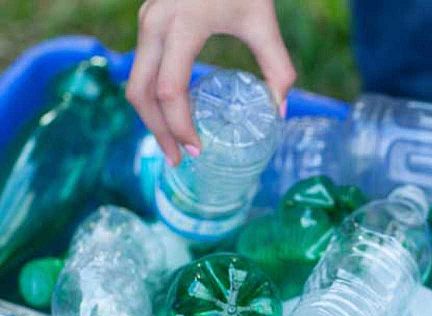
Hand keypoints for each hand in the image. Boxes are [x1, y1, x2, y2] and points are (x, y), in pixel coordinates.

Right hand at [126, 0, 295, 165]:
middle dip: (158, 131)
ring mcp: (146, 22)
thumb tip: (282, 112)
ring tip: (174, 145)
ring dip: (150, 117)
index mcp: (184, 25)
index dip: (181, 125)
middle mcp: (156, 24)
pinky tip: (172, 116)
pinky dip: (151, 98)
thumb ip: (277, 68)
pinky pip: (140, 68)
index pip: (170, 89)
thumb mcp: (263, 22)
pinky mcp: (147, 22)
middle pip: (141, 92)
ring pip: (134, 82)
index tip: (198, 150)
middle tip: (179, 160)